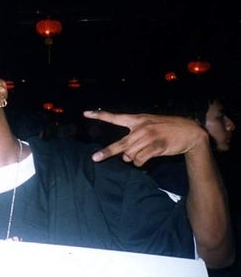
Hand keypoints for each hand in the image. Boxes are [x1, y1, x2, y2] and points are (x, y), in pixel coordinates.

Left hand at [83, 110, 208, 166]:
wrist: (190, 132)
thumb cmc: (167, 129)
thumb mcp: (150, 125)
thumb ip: (135, 138)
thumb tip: (124, 156)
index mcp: (138, 119)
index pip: (116, 117)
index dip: (100, 116)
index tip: (86, 113)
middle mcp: (141, 128)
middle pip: (120, 144)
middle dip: (107, 152)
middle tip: (95, 158)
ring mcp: (149, 137)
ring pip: (130, 155)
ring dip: (132, 159)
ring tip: (140, 156)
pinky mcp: (156, 147)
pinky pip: (140, 160)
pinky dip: (140, 163)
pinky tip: (145, 160)